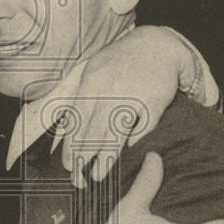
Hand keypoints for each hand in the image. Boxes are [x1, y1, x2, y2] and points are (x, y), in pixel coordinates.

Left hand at [62, 25, 197, 185]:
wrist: (157, 44)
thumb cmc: (120, 61)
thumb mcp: (94, 70)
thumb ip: (80, 96)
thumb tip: (66, 129)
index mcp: (92, 80)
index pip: (77, 119)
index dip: (71, 145)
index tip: (67, 165)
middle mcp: (111, 87)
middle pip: (94, 129)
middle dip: (84, 158)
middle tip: (78, 179)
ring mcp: (134, 94)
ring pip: (116, 132)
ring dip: (106, 157)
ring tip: (98, 175)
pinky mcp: (155, 100)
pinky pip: (143, 127)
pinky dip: (135, 141)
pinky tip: (128, 154)